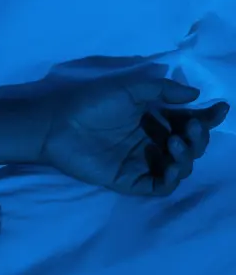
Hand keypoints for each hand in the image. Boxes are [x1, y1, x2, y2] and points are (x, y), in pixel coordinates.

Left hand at [40, 76, 228, 196]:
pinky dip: (172, 178)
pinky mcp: (130, 180)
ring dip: (187, 155)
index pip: (188, 120)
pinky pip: (161, 186)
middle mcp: (151, 140)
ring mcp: (142, 161)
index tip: (220, 108)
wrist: (56, 124)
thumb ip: (161, 90)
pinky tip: (171, 164)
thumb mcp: (127, 89)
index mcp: (153, 118)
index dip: (207, 118)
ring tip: (174, 141)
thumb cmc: (89, 103)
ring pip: (181, 166)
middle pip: (190, 145)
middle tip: (190, 127)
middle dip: (198, 137)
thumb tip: (195, 95)